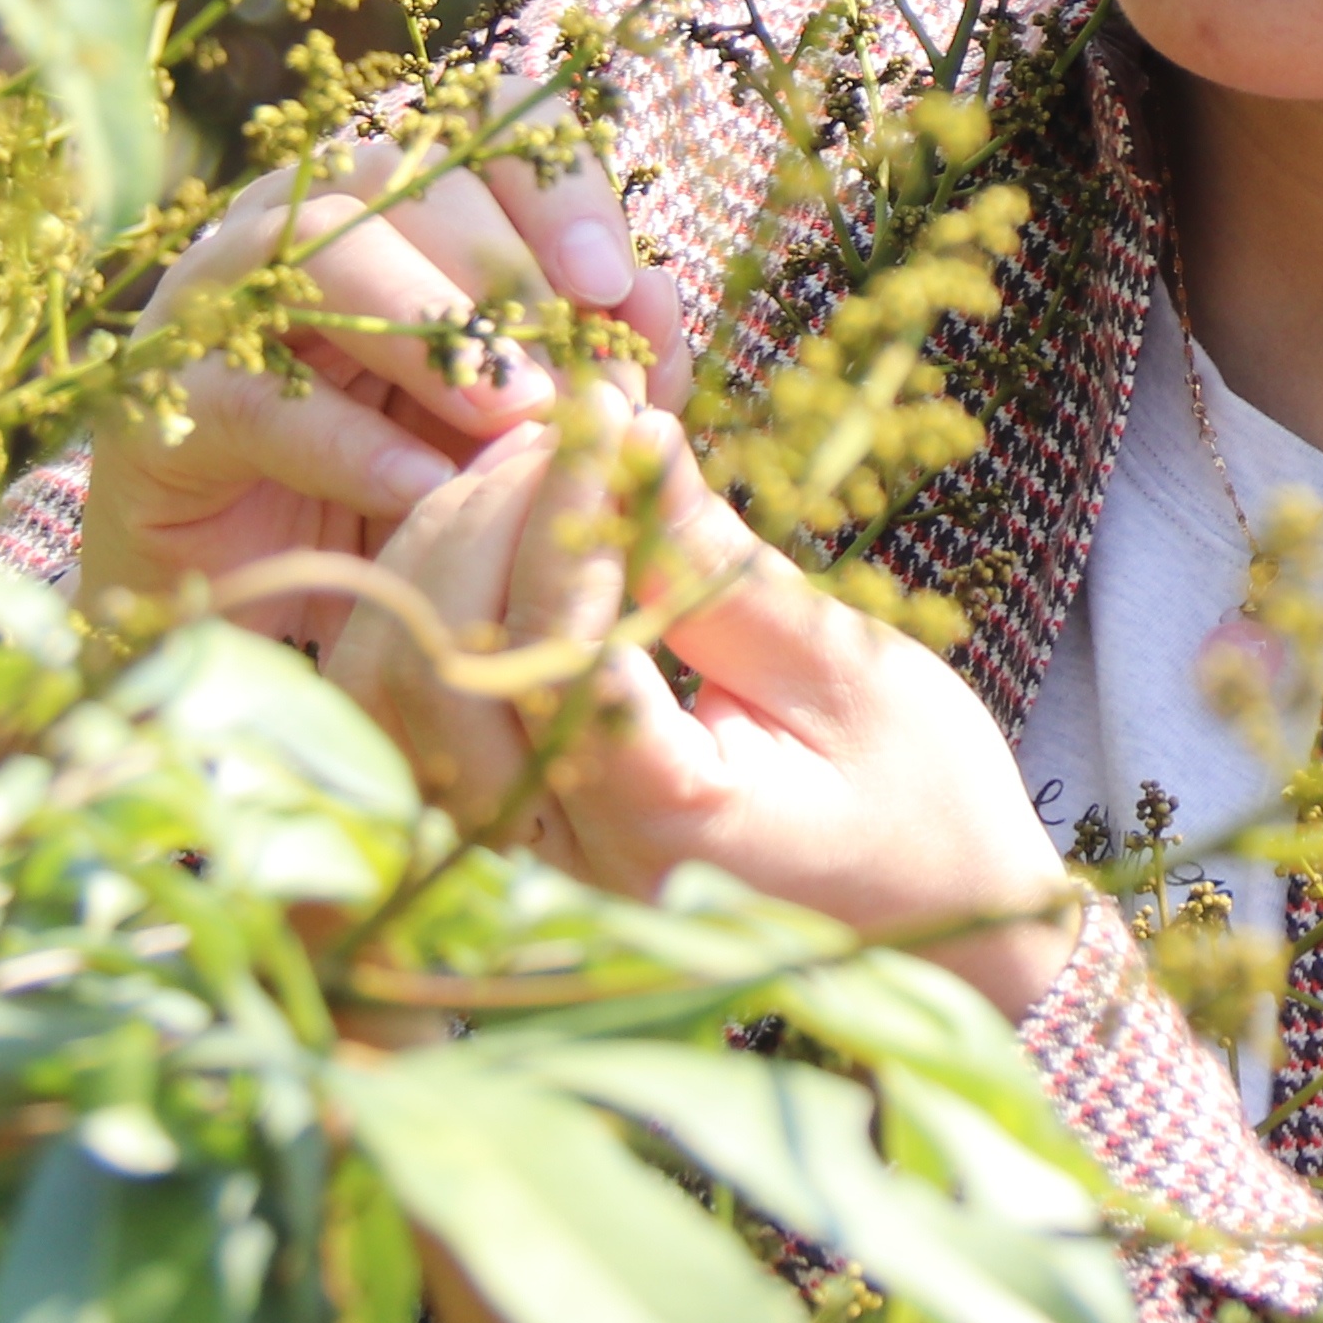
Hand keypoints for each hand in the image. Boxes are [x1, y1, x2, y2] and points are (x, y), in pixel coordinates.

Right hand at [77, 107, 669, 635]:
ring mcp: (219, 299)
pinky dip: (347, 438)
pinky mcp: (165, 399)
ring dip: (425, 323)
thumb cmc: (406, 480)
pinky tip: (421, 485)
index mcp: (397, 200)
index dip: (556, 187)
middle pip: (398, 171)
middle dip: (500, 260)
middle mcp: (302, 219)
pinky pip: (258, 395)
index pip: (480, 127)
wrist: (260, 593)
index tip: (617, 285)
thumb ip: (596, 366)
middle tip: (570, 363)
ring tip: (508, 409)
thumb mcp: (521, 423)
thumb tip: (661, 304)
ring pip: (315, 250)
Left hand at [317, 380, 1077, 1010]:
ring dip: (444, 558)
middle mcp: (560, 863)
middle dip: (490, 521)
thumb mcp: (848, 671)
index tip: (608, 405)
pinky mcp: (499, 836)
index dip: (569, 511)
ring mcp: (514, 861)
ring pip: (392, 694)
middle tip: (567, 423)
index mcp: (664, 826)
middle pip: (439, 675)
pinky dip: (433, 608)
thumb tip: (635, 442)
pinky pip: (404, 714)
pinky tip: (503, 538)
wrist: (929, 918)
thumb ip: (719, 569)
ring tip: (536, 467)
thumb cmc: (919, 797)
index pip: (558, 651)